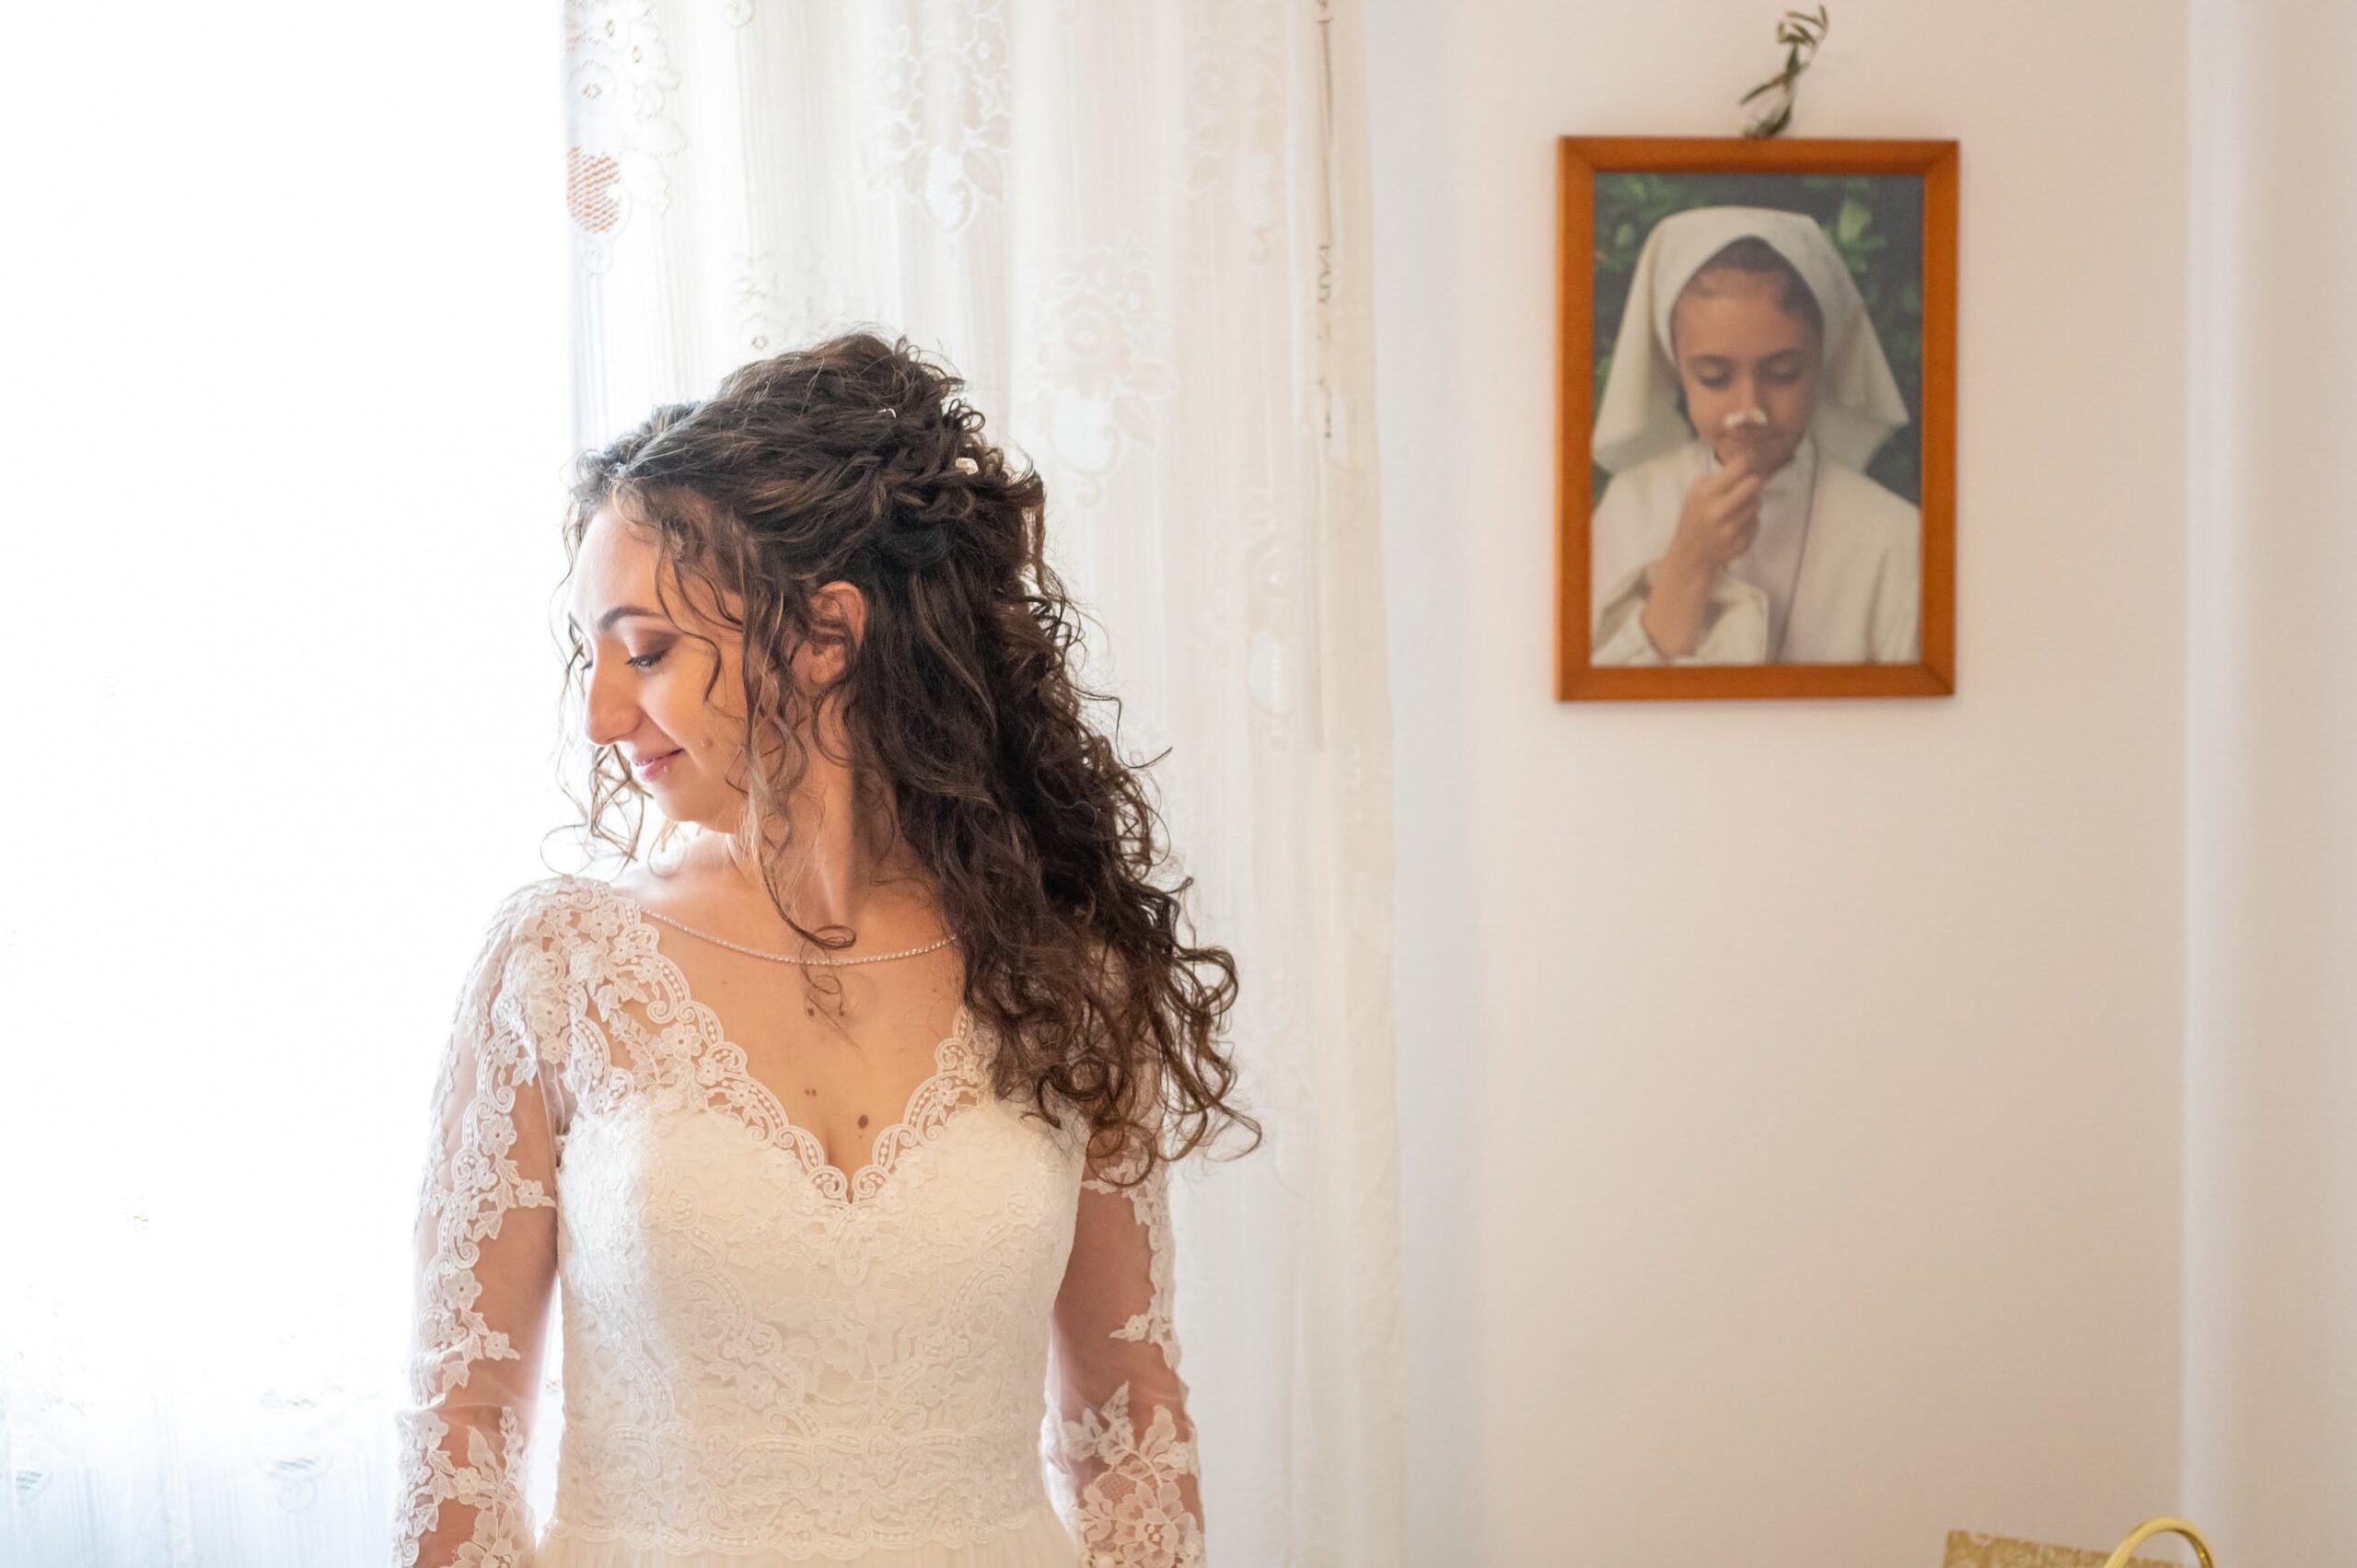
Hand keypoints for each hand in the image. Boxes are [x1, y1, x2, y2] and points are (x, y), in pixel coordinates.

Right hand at [1662, 445, 1763, 580]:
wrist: (1690, 554)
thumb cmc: (1694, 518)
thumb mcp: (1696, 492)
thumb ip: (1719, 477)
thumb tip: (1746, 462)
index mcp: (1707, 494)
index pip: (1740, 467)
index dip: (1747, 460)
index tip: (1749, 459)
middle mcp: (1720, 511)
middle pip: (1755, 484)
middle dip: (1752, 482)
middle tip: (1745, 486)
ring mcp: (1732, 529)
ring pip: (1758, 503)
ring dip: (1751, 502)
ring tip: (1737, 508)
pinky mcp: (1741, 543)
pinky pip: (1757, 522)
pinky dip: (1750, 521)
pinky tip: (1736, 524)